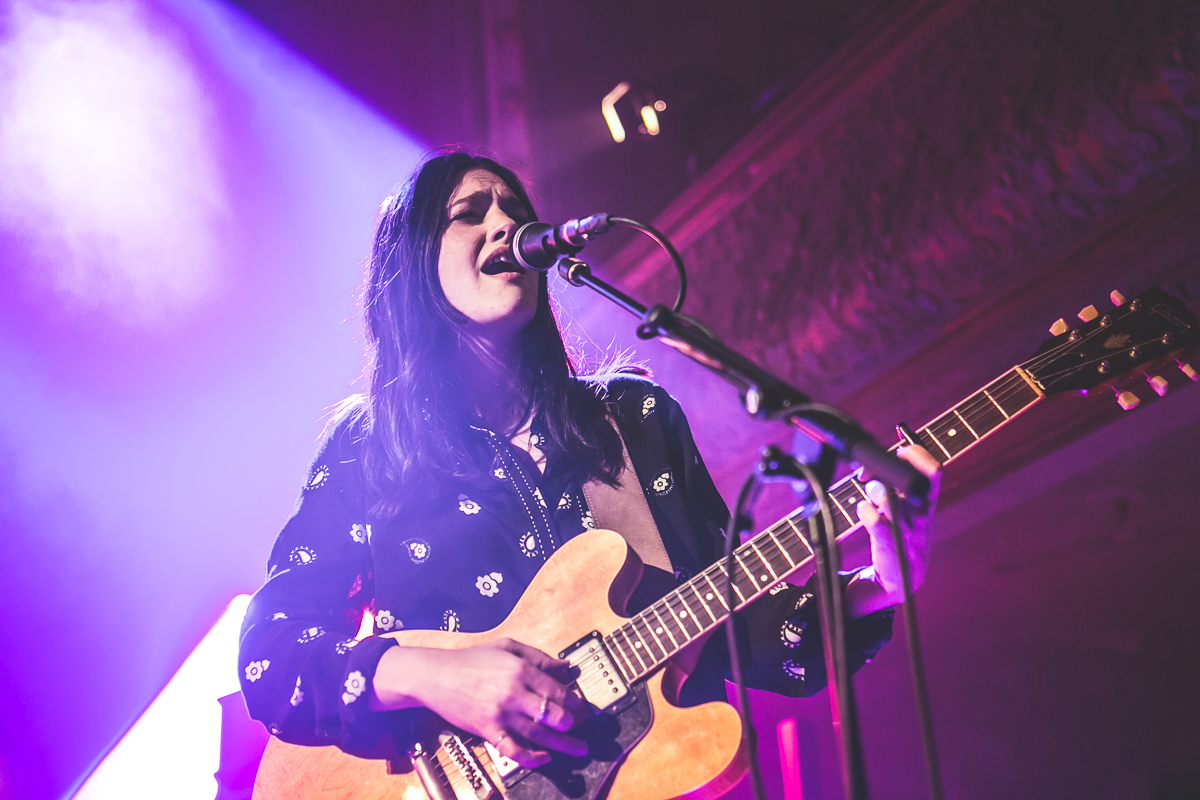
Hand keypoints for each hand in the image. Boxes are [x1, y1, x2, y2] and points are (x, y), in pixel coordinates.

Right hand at [369, 638, 587, 767]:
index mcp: (521, 669)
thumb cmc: (471, 660)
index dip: (575, 701)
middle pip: (553, 714)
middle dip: (572, 723)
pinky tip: (544, 757)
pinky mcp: (488, 731)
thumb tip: (565, 667)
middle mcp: (514, 693)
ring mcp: (501, 714)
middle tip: (581, 727)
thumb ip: (538, 656)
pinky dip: (532, 757)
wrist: (436, 675)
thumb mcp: (507, 646)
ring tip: (578, 749)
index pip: (558, 690)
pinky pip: (514, 749)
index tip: (582, 707)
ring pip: (539, 734)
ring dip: (563, 744)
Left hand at [846, 444, 940, 616]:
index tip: (896, 452)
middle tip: (876, 468)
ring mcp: (908, 532)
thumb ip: (891, 484)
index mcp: (926, 502)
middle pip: (918, 484)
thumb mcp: (902, 507)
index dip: (915, 455)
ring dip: (880, 492)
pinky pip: (881, 528)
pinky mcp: (892, 548)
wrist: (899, 579)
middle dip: (898, 468)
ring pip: (898, 505)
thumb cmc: (898, 535)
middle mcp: (921, 515)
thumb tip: (869, 462)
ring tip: (870, 488)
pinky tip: (864, 510)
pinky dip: (869, 515)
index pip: (933, 471)